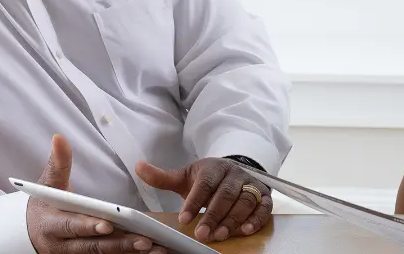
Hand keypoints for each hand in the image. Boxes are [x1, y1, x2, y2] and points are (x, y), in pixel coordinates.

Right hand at [28, 134, 167, 253]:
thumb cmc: (45, 206)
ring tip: (154, 247)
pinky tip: (150, 252)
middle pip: (94, 247)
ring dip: (129, 252)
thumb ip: (58, 164)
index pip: (72, 227)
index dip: (88, 226)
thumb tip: (59, 138)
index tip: (107, 225)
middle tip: (144, 241)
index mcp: (53, 225)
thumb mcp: (48, 185)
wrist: (31, 233)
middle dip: (119, 244)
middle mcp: (65, 246)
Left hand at [135, 157, 273, 241]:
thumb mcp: (185, 177)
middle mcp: (234, 174)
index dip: (195, 201)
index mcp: (214, 168)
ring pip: (245, 201)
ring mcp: (250, 184)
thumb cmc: (207, 179)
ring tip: (220, 235)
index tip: (184, 218)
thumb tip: (139, 167)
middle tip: (202, 234)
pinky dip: (257, 218)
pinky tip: (246, 230)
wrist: (233, 171)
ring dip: (233, 219)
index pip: (205, 183)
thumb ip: (163, 177)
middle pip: (225, 194)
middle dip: (214, 215)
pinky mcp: (264, 196)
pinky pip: (264, 207)